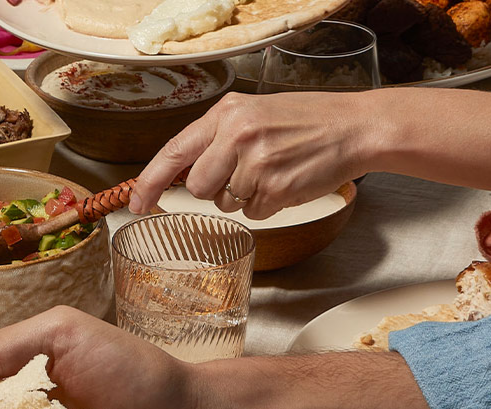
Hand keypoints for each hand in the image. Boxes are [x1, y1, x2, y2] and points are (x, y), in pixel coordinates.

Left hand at [130, 91, 381, 220]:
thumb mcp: (253, 113)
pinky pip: (252, 214)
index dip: (149, 182)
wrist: (354, 128)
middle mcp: (237, 136)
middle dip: (213, 189)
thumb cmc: (304, 121)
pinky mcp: (276, 190)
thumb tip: (178, 173)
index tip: (136, 203)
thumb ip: (215, 137)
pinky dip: (266, 205)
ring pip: (224, 203)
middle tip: (243, 172)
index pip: (174, 152)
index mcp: (227, 114)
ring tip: (272, 170)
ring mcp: (257, 165)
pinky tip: (285, 182)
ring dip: (243, 197)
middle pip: (196, 187)